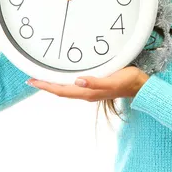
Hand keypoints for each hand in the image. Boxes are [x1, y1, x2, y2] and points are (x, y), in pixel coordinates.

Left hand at [25, 66, 149, 100]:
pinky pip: (74, 86)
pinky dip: (64, 82)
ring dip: (54, 85)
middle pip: (61, 91)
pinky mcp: (95, 87)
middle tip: (32, 79)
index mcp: (88, 92)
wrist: (140, 86)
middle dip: (46, 86)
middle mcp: (87, 93)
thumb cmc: (128, 81)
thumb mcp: (112, 79)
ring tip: (43, 79)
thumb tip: (77, 81)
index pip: (62, 90)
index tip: (32, 81)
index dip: (46, 86)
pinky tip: (64, 78)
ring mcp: (90, 91)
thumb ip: (96, 82)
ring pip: (67, 89)